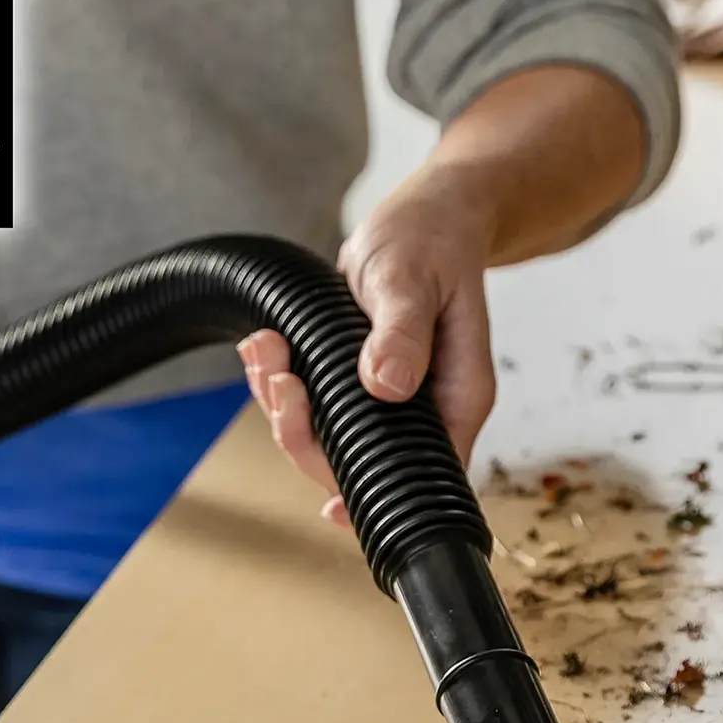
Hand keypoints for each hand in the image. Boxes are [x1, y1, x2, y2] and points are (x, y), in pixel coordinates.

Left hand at [238, 164, 498, 527]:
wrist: (429, 217)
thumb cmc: (432, 242)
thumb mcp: (415, 279)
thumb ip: (404, 332)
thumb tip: (387, 384)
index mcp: (458, 398)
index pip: (420, 475)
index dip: (372, 497)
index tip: (330, 505)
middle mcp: (427, 410)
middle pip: (361, 465)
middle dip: (306, 434)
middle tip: (278, 382)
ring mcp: (395, 401)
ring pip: (331, 437)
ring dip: (285, 405)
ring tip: (264, 352)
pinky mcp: (363, 384)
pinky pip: (318, 406)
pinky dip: (284, 384)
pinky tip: (264, 350)